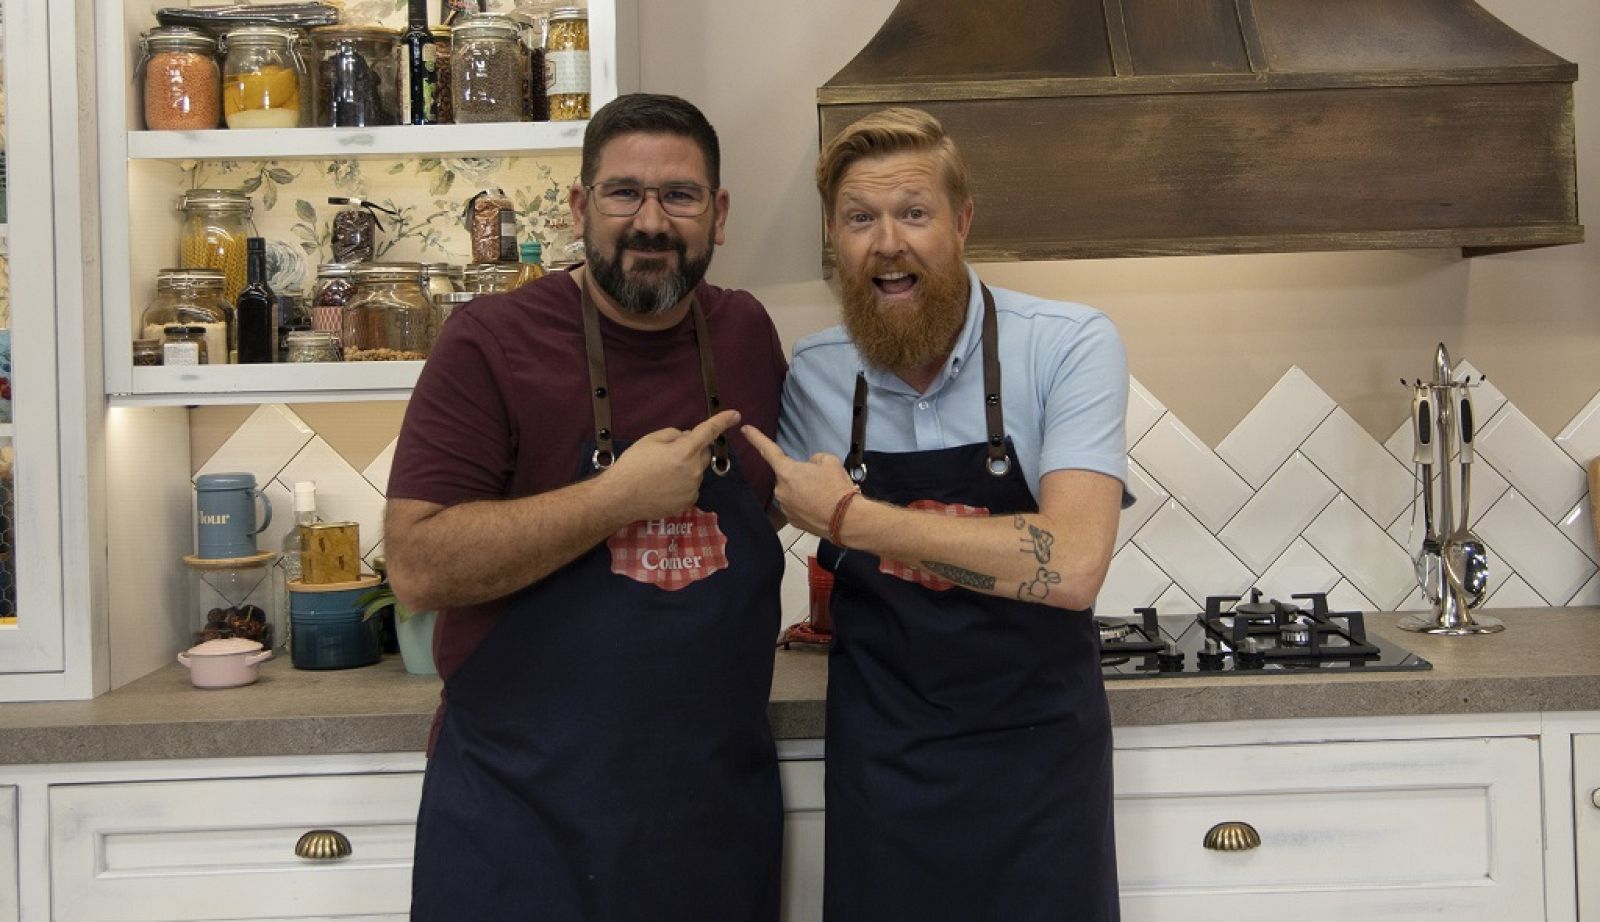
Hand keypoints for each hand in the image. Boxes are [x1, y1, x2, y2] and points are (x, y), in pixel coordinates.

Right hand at [602, 410, 741, 519]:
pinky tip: (663, 487)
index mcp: (685, 451)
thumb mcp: (651, 439)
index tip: (734, 415)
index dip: (722, 421)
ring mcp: (692, 489)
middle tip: (669, 454)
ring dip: (686, 468)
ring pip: (696, 472)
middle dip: (692, 450)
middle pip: (703, 454)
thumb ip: (674, 435)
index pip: (709, 431)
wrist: (620, 497)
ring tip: (661, 473)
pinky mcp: (687, 503)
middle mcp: (694, 470)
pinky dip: (682, 484)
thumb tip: (687, 438)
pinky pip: (691, 487)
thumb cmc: (633, 465)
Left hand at [741, 426, 858, 537]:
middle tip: (820, 480)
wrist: (847, 519)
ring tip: (823, 495)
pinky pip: (796, 507)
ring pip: (792, 492)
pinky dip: (806, 506)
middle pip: (786, 476)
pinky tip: (820, 507)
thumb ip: (813, 460)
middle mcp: (780, 490)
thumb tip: (809, 468)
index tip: (745, 430)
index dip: (756, 438)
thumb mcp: (829, 461)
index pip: (768, 450)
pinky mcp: (793, 521)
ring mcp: (786, 508)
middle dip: (799, 475)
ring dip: (803, 491)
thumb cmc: (837, 487)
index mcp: (787, 472)